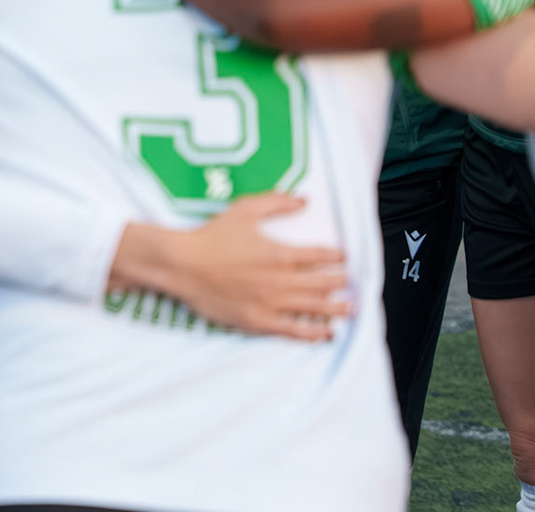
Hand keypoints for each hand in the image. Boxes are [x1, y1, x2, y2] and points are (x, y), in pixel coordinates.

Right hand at [111, 194, 349, 340]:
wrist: (182, 264)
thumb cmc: (211, 235)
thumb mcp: (244, 210)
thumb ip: (276, 203)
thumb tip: (304, 200)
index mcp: (282, 253)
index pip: (322, 257)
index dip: (338, 258)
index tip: (344, 259)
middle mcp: (282, 281)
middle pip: (324, 285)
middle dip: (341, 284)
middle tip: (352, 284)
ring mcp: (272, 303)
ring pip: (315, 309)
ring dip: (337, 309)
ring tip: (350, 309)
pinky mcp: (259, 321)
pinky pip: (294, 331)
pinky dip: (314, 333)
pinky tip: (327, 333)